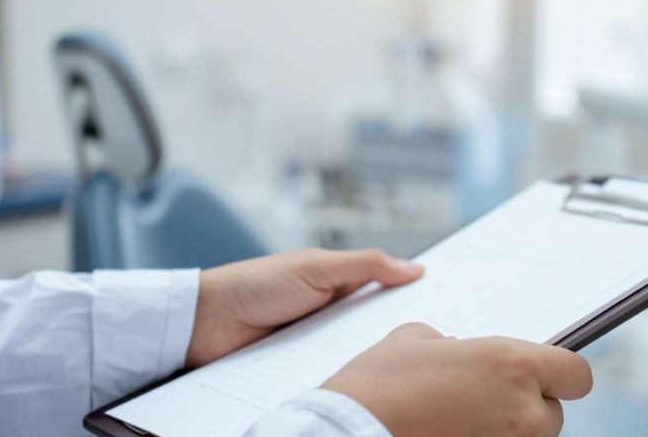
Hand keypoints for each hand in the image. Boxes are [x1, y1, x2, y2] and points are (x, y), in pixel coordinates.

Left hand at [186, 248, 423, 367]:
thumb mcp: (317, 266)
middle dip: (394, 334)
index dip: (410, 299)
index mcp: (337, 284)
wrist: (203, 324)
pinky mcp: (298, 369)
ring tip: (401, 370)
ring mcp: (314, 344)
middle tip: (430, 343)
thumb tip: (415, 268)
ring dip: (367, 358)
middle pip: (373, 328)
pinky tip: (359, 382)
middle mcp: (329, 315)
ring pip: (354, 354)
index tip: (444, 308)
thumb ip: (366, 265)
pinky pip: (328, 373)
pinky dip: (341, 375)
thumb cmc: (255, 284)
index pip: (384, 293)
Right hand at [322, 323, 593, 436]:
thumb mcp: (416, 337)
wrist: (343, 434)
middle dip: (526, 406)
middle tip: (486, 401)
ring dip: (508, 431)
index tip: (546, 376)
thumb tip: (460, 351)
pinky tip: (454, 434)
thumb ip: (455, 342)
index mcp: (513, 364)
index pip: (577, 374)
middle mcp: (523, 411)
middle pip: (553, 413)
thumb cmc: (377, 385)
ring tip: (463, 422)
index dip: (561, 373)